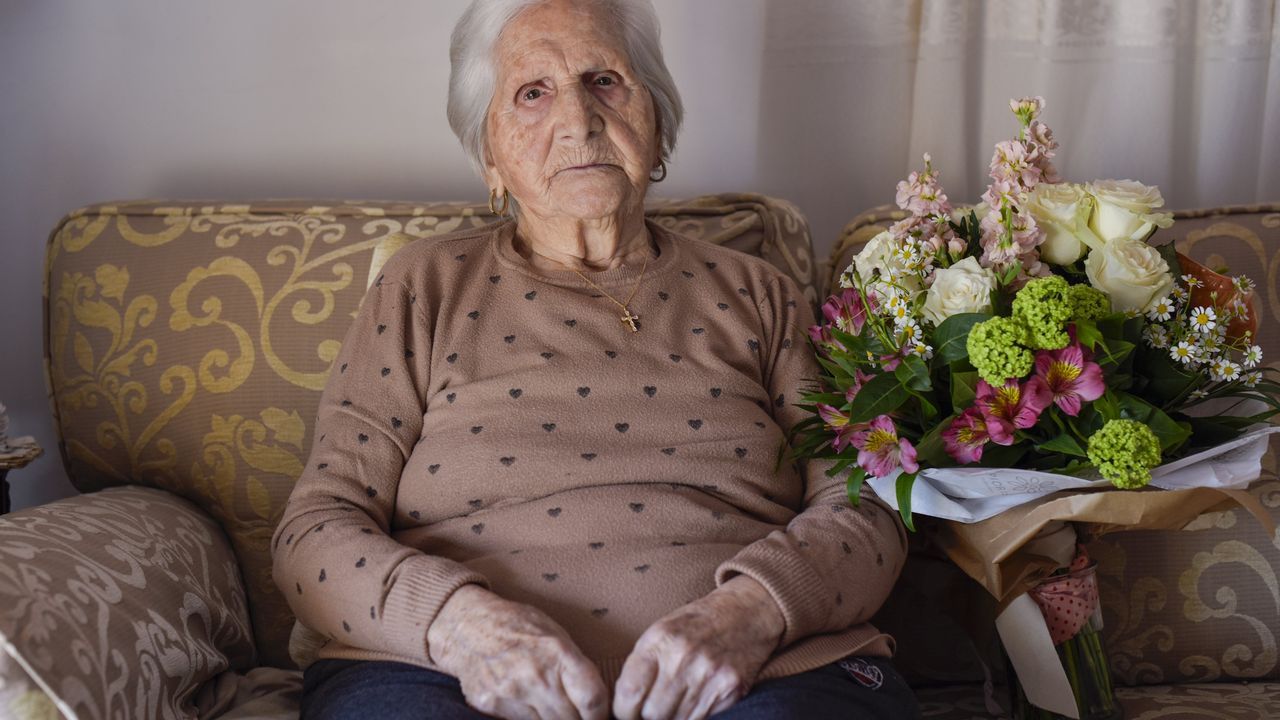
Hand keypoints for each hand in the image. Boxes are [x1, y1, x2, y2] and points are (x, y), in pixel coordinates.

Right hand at [427, 584, 609, 719]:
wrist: (468, 626)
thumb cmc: (517, 626)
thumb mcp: (555, 634)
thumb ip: (575, 666)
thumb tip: (598, 701)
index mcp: (558, 652)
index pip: (592, 699)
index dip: (601, 715)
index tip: (600, 717)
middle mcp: (536, 675)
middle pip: (571, 719)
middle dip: (577, 719)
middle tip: (575, 713)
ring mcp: (512, 693)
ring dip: (553, 719)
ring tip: (548, 703)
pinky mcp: (492, 706)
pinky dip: (529, 718)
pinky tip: (526, 703)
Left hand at [612, 576, 784, 719]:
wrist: (747, 612)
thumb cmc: (697, 624)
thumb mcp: (661, 631)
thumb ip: (641, 665)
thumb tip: (624, 706)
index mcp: (659, 639)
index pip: (628, 694)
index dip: (624, 712)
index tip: (628, 712)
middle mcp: (683, 656)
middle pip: (652, 714)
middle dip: (650, 716)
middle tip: (655, 707)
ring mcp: (709, 673)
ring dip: (674, 717)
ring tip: (678, 701)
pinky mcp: (731, 687)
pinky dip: (696, 717)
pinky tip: (697, 700)